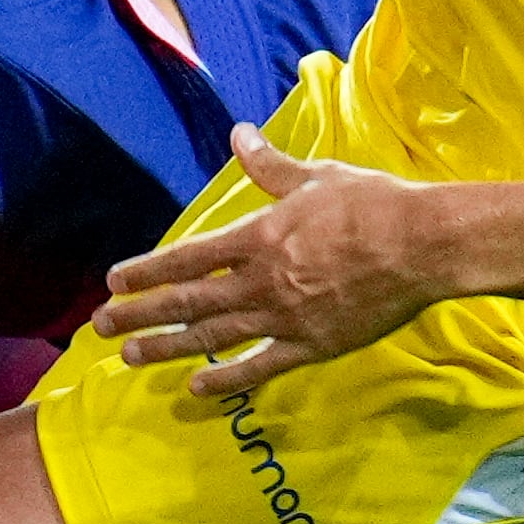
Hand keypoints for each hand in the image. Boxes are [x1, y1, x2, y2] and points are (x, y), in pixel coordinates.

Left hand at [86, 128, 438, 397]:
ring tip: (131, 356)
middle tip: (101, 326)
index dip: (147, 271)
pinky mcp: (313, 345)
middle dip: (140, 314)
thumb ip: (270, 165)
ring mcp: (284, 317)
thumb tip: (238, 133)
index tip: (114, 282)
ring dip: (168, 347)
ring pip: (213, 338)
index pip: (187, 258)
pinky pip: (260, 368)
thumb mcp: (315, 176)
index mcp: (258, 236)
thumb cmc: (371, 204)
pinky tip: (197, 390)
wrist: (422, 245)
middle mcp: (262, 280)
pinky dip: (226, 381)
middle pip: (188, 301)